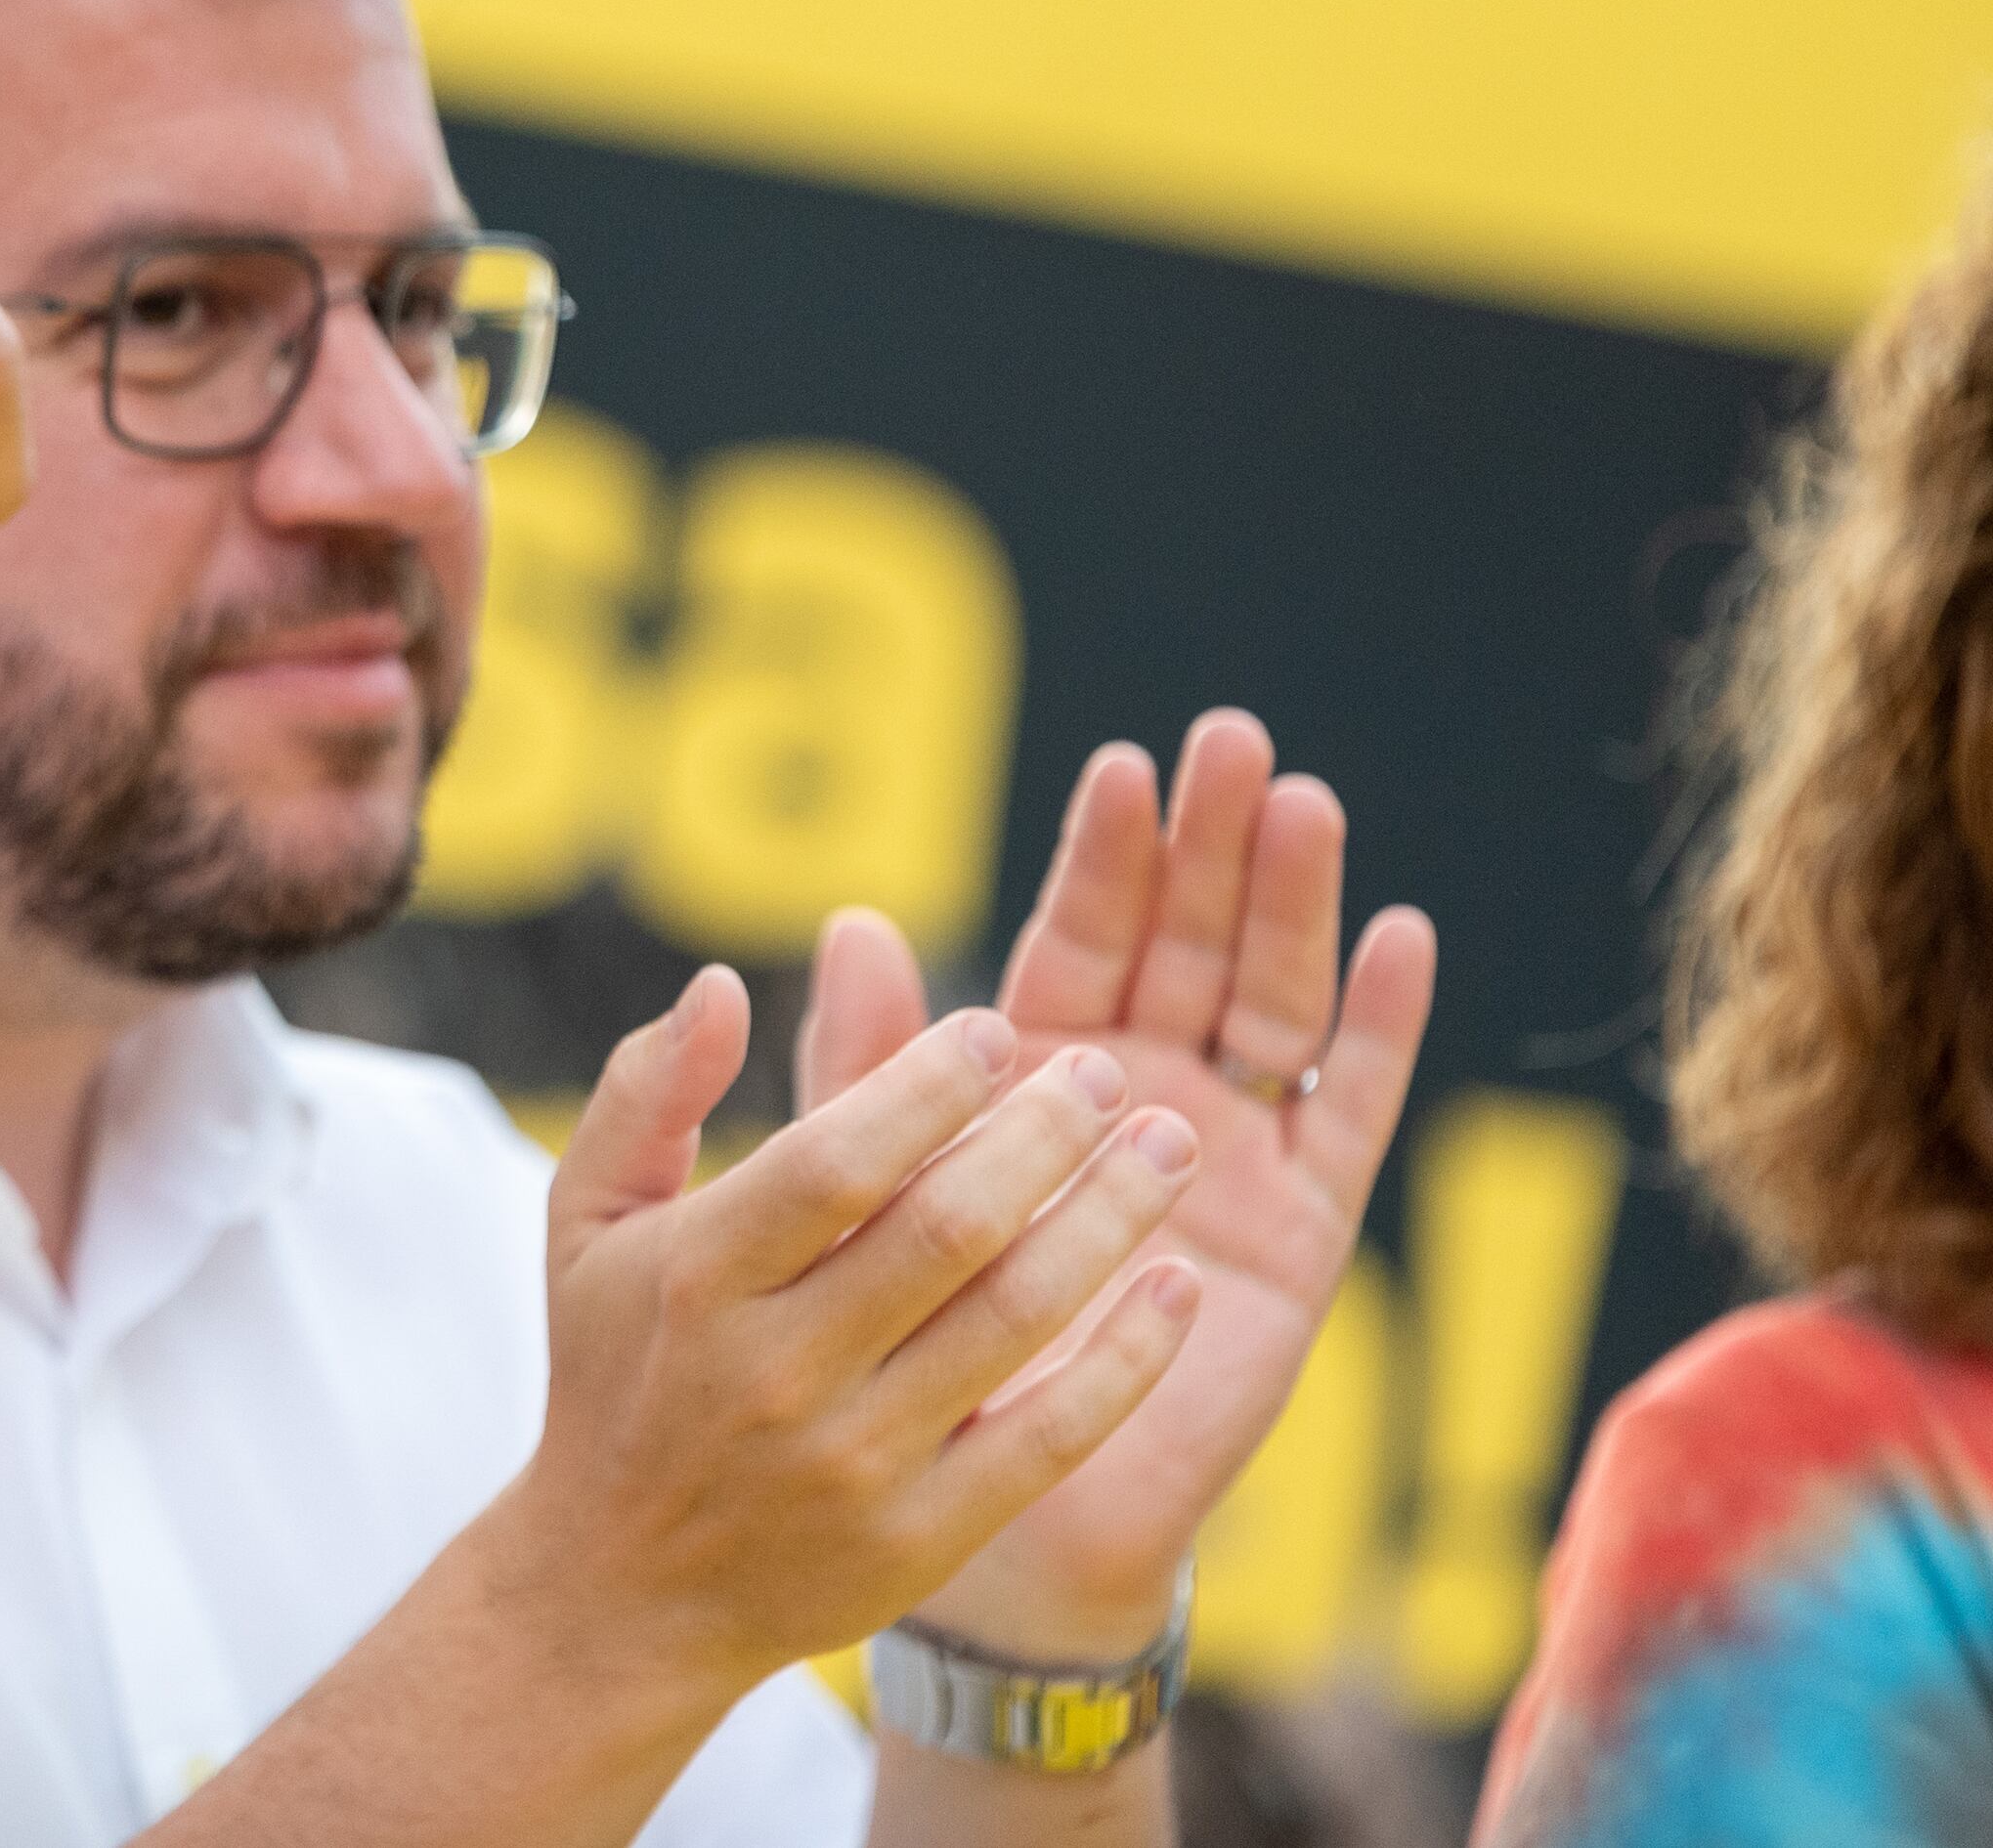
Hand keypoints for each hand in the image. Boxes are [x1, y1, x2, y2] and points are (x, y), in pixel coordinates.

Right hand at [467, 968, 1207, 1718]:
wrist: (625, 1588)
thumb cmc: (616, 1369)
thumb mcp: (586, 1221)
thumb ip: (645, 1090)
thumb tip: (719, 984)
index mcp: (699, 1278)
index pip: (835, 1162)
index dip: (926, 1085)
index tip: (998, 1029)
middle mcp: (778, 1369)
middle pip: (945, 1231)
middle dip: (1043, 1136)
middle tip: (1105, 1073)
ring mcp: (858, 1460)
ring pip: (1015, 1319)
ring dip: (1108, 1221)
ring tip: (1168, 1146)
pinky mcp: (924, 1536)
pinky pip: (1052, 1434)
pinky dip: (1128, 1358)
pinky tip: (1179, 1285)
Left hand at [806, 708, 1437, 1660]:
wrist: (988, 1498)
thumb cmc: (912, 1336)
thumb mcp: (864, 1188)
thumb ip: (864, 1063)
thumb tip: (841, 919)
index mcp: (1039, 1069)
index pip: (1080, 937)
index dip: (1105, 857)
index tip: (1122, 765)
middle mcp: (1144, 1090)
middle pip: (1190, 944)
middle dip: (1210, 847)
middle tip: (1232, 745)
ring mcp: (1230, 1151)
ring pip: (1272, 1003)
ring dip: (1293, 907)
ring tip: (1303, 807)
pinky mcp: (1300, 1226)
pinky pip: (1348, 1113)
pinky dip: (1380, 1028)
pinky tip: (1402, 938)